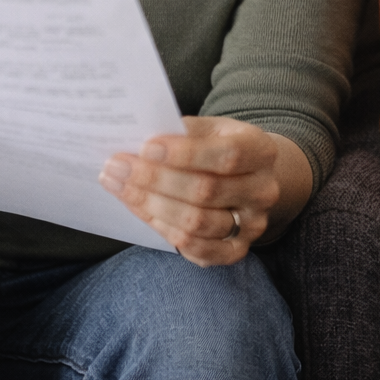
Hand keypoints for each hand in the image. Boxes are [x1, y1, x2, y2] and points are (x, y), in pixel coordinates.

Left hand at [98, 116, 310, 265]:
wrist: (247, 178)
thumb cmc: (219, 148)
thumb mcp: (211, 129)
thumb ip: (184, 132)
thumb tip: (141, 137)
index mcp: (262, 151)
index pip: (227, 155)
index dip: (185, 154)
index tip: (145, 147)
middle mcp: (263, 191)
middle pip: (206, 191)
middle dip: (155, 179)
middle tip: (117, 167)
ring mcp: (252, 225)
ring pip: (196, 223)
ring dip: (151, 205)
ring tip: (119, 186)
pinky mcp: (236, 250)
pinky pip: (198, 249)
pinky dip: (163, 230)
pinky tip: (140, 209)